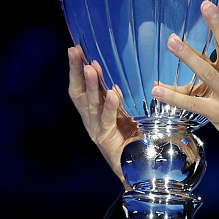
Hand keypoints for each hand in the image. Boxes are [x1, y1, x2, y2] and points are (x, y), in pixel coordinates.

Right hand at [67, 45, 138, 189]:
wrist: (143, 171)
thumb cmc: (139, 138)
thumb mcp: (133, 110)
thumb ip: (131, 93)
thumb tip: (140, 68)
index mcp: (96, 110)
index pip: (82, 85)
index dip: (76, 68)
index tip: (75, 48)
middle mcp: (91, 120)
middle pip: (79, 92)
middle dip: (76, 71)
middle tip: (75, 52)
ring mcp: (97, 131)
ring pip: (90, 105)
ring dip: (91, 86)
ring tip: (92, 68)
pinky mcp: (107, 142)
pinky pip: (107, 122)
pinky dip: (110, 108)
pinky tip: (113, 95)